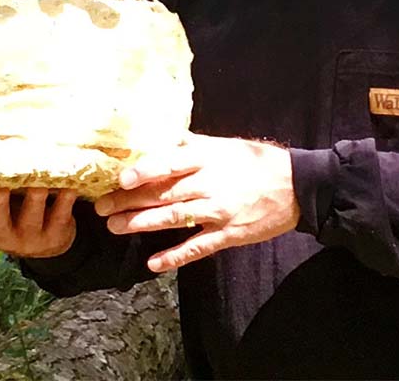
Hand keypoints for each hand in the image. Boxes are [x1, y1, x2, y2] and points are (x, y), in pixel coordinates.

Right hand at [0, 188, 76, 257]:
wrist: (48, 243)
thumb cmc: (6, 217)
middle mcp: (2, 235)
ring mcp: (30, 236)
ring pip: (31, 217)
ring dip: (34, 199)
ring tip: (38, 182)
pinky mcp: (56, 233)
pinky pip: (60, 217)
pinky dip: (64, 202)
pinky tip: (68, 187)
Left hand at [92, 134, 300, 272]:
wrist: (297, 186)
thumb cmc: (257, 162)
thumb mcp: (225, 145)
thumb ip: (191, 143)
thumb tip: (159, 135)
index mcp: (208, 159)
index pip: (170, 164)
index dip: (144, 171)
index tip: (120, 178)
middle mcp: (210, 184)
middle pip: (164, 193)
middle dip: (130, 202)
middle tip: (102, 208)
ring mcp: (219, 211)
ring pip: (174, 219)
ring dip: (142, 224)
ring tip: (116, 228)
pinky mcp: (229, 234)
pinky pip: (198, 247)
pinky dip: (175, 256)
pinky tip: (153, 264)